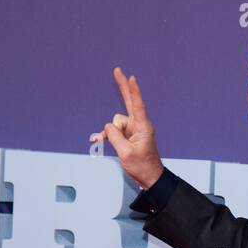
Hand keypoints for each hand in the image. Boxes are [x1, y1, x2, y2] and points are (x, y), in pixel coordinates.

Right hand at [90, 66, 164, 189]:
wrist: (149, 177)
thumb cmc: (142, 166)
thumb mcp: (125, 153)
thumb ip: (115, 137)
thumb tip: (108, 127)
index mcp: (143, 127)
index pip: (137, 105)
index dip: (134, 91)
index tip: (132, 78)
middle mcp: (138, 124)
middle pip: (129, 101)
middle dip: (123, 86)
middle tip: (117, 70)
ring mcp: (133, 129)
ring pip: (116, 123)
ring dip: (110, 132)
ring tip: (113, 145)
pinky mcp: (128, 135)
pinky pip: (114, 130)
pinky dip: (107, 135)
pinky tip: (98, 140)